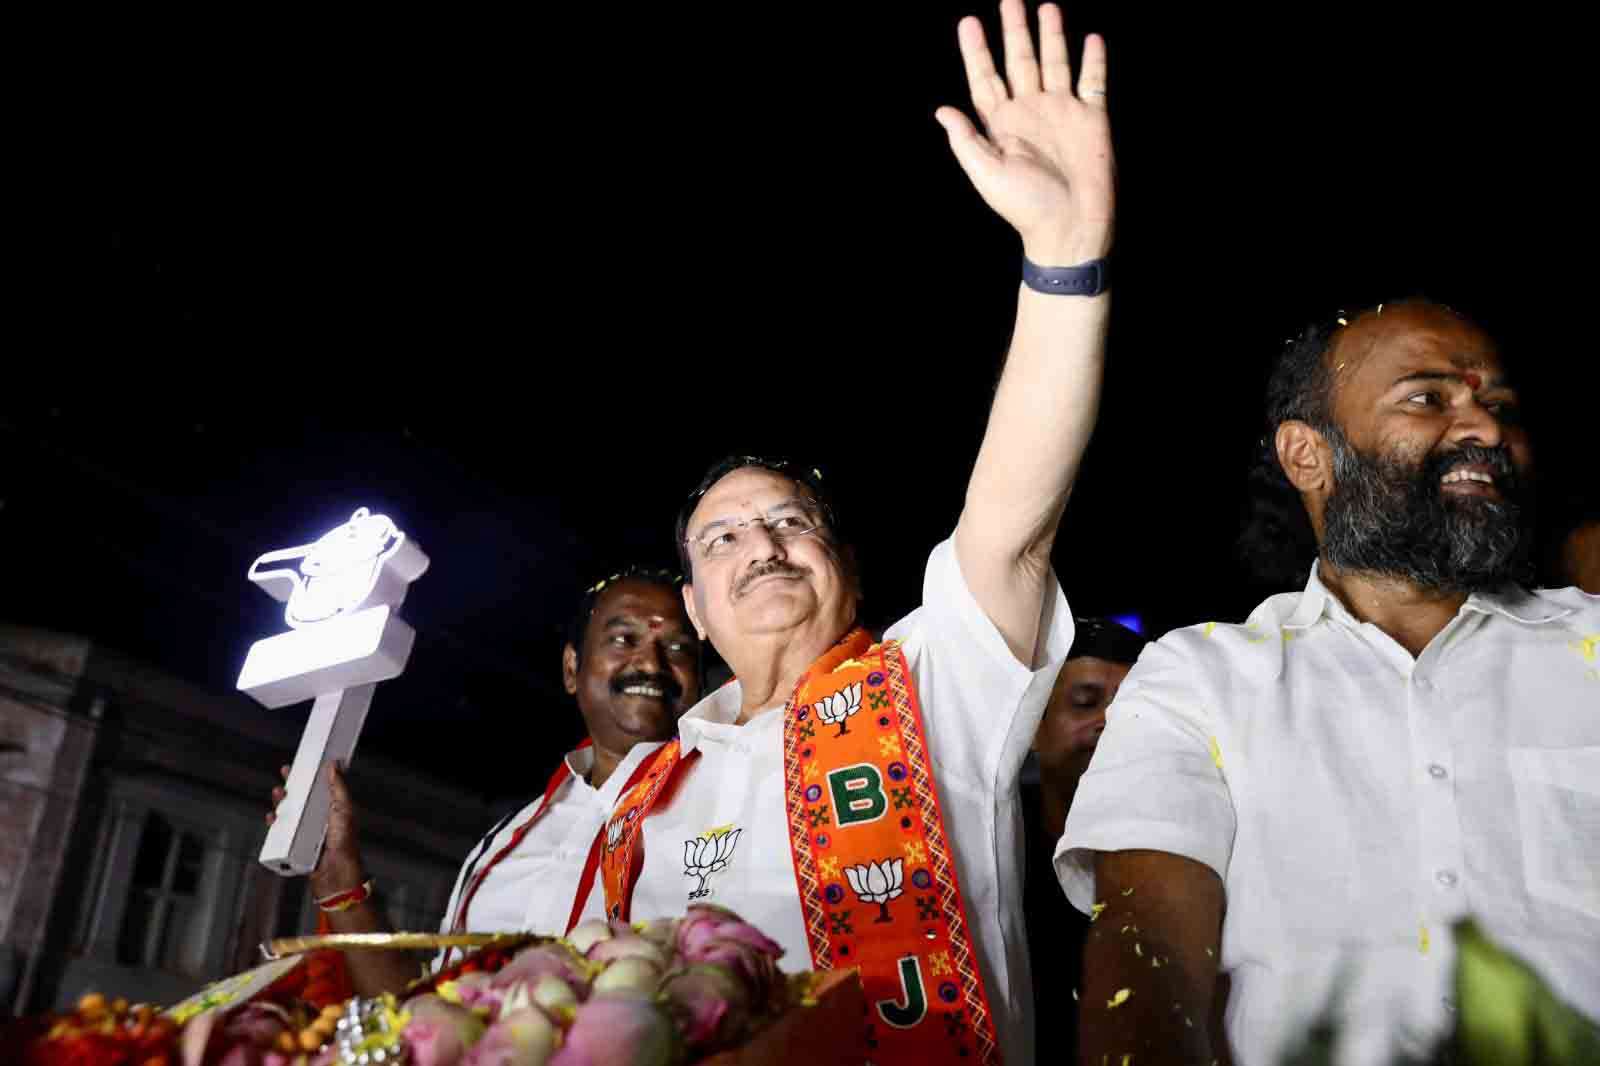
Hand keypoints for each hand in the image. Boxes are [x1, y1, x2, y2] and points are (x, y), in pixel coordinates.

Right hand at [267, 761, 365, 897]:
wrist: (336, 876)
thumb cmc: (346, 845)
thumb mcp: (345, 811)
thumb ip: (340, 789)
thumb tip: (335, 766)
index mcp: (331, 811)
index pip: (317, 789)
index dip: (308, 777)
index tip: (299, 765)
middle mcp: (317, 821)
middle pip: (300, 800)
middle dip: (290, 787)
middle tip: (284, 777)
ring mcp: (305, 834)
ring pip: (288, 815)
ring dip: (280, 804)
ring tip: (278, 797)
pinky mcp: (295, 846)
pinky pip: (280, 834)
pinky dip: (274, 826)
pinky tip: (272, 820)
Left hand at [936, 0, 1113, 263]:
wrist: (1071, 227)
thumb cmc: (1025, 207)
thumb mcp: (987, 175)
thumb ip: (966, 141)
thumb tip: (941, 110)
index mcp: (1002, 125)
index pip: (985, 79)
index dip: (976, 51)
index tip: (969, 22)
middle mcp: (1031, 112)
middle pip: (1019, 62)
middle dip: (1014, 31)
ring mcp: (1062, 112)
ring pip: (1055, 63)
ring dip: (1050, 36)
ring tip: (1046, 7)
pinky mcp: (1092, 119)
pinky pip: (1093, 81)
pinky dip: (1093, 60)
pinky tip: (1090, 37)